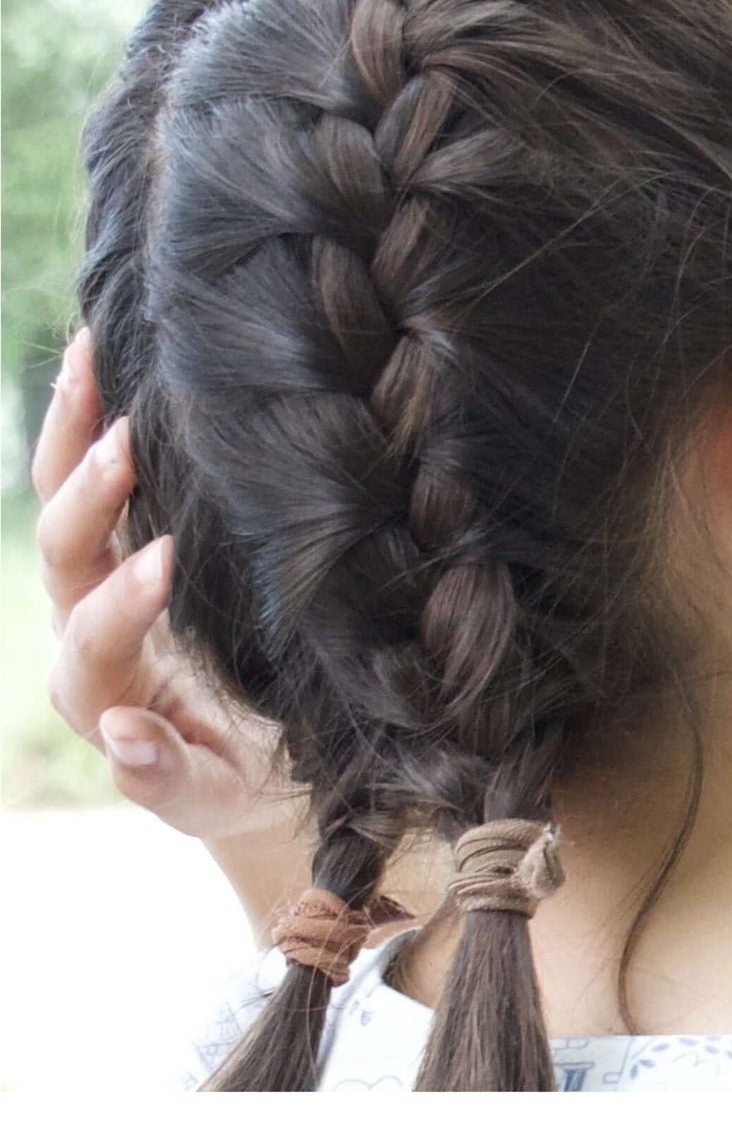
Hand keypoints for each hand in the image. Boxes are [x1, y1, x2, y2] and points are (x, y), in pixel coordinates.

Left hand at [33, 326, 301, 843]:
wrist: (245, 756)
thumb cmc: (243, 778)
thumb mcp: (213, 797)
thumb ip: (168, 778)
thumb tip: (119, 733)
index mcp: (104, 691)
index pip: (95, 640)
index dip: (123, 603)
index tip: (166, 560)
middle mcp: (86, 625)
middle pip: (62, 556)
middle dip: (88, 500)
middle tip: (128, 440)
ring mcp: (98, 578)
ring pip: (63, 500)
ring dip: (74, 430)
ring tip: (95, 357)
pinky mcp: (124, 542)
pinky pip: (89, 473)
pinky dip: (90, 416)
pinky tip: (107, 358)